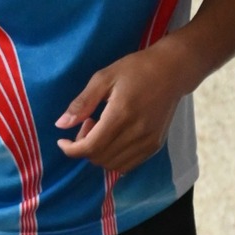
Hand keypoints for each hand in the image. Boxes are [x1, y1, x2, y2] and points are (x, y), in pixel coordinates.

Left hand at [54, 40, 191, 172]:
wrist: (174, 71)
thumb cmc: (137, 69)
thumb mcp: (104, 77)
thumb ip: (82, 102)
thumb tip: (60, 125)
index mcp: (121, 114)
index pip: (90, 148)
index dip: (71, 149)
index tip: (62, 141)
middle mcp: (137, 132)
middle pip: (99, 158)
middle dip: (84, 147)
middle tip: (89, 123)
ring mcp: (149, 141)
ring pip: (113, 165)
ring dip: (99, 154)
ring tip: (103, 130)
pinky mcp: (156, 145)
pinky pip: (128, 165)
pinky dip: (114, 158)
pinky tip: (114, 138)